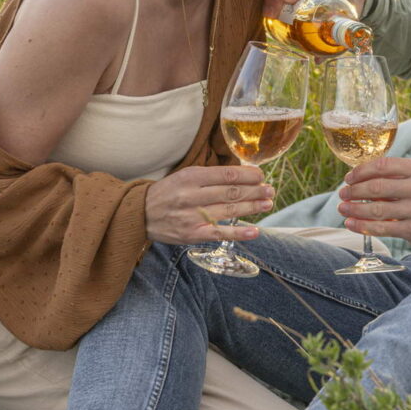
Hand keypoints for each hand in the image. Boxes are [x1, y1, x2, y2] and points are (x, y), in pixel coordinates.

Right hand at [145, 164, 273, 244]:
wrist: (140, 214)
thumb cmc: (167, 193)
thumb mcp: (184, 176)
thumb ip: (209, 176)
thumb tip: (240, 175)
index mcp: (191, 177)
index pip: (226, 175)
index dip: (247, 175)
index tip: (261, 175)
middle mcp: (192, 196)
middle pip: (231, 192)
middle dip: (255, 191)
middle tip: (270, 189)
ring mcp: (193, 216)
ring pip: (229, 211)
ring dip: (252, 208)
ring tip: (268, 203)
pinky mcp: (193, 234)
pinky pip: (220, 234)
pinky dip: (239, 233)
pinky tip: (255, 231)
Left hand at [338, 157, 410, 251]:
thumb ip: (401, 176)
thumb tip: (365, 179)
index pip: (383, 166)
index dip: (361, 171)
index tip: (349, 177)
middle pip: (376, 187)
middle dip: (354, 191)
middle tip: (343, 194)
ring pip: (376, 209)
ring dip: (354, 210)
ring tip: (343, 209)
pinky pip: (383, 228)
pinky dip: (363, 226)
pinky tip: (352, 224)